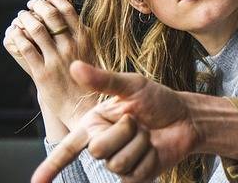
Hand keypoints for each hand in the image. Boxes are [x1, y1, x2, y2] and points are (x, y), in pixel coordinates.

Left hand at [2, 0, 96, 128]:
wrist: (83, 106)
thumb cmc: (85, 73)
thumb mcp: (86, 45)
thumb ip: (72, 20)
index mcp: (85, 39)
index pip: (67, 9)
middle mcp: (72, 48)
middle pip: (50, 16)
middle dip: (37, 5)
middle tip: (30, 4)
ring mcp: (57, 61)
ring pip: (36, 30)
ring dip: (25, 19)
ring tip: (21, 16)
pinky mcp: (42, 74)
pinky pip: (26, 49)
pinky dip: (17, 36)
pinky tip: (14, 33)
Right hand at [32, 61, 201, 182]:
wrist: (186, 118)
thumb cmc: (158, 100)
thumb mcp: (132, 85)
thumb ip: (103, 80)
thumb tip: (74, 66)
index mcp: (94, 124)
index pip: (67, 148)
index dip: (51, 166)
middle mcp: (102, 144)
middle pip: (98, 150)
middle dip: (124, 132)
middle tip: (137, 121)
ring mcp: (118, 162)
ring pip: (118, 163)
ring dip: (140, 145)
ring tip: (147, 134)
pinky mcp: (135, 176)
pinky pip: (135, 175)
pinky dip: (149, 160)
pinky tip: (154, 150)